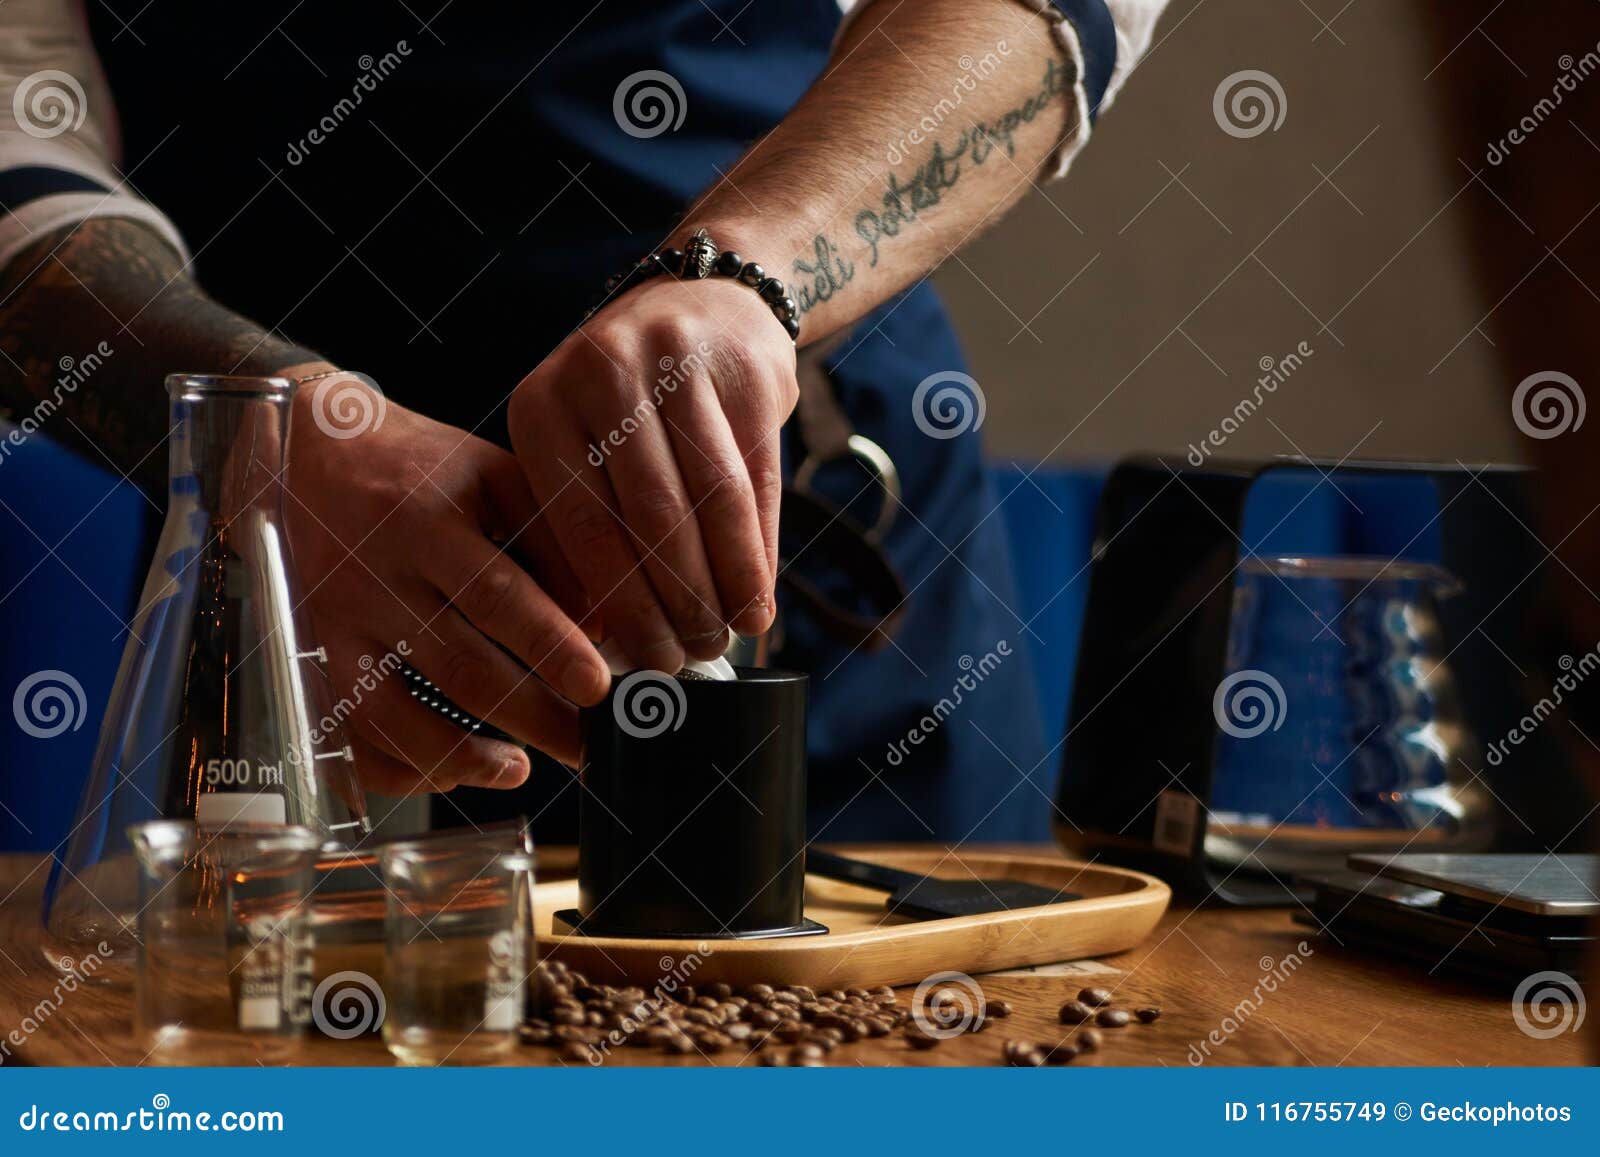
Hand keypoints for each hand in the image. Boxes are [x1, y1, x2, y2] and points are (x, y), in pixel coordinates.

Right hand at [282, 366, 608, 793]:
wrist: (307, 454)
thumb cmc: (417, 468)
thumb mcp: (489, 474)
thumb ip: (549, 540)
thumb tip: (602, 623)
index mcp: (425, 520)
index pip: (496, 595)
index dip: (552, 647)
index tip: (599, 687)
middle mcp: (372, 577)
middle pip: (458, 668)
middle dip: (532, 717)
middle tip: (583, 744)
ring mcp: (332, 625)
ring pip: (396, 716)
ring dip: (466, 758)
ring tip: (520, 767)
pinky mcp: (309, 659)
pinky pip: (349, 736)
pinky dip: (403, 767)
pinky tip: (453, 770)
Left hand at [507, 275, 796, 670]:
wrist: (710, 301)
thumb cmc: (633, 402)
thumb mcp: (582, 443)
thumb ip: (587, 522)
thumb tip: (609, 639)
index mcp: (543, 405)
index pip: (581, 523)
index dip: (619, 602)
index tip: (643, 658)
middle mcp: (604, 373)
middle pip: (652, 514)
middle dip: (678, 599)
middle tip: (693, 655)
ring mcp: (680, 364)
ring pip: (712, 499)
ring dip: (727, 580)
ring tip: (733, 632)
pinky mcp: (747, 372)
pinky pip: (759, 479)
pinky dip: (759, 547)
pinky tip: (759, 592)